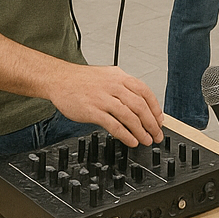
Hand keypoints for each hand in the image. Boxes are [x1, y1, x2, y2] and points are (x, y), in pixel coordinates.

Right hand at [49, 63, 163, 147]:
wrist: (59, 79)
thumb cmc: (81, 80)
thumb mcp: (107, 76)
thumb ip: (122, 87)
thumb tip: (139, 102)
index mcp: (119, 77)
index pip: (145, 92)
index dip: (155, 108)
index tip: (159, 120)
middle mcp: (114, 86)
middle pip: (140, 106)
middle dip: (152, 123)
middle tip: (157, 135)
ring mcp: (103, 98)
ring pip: (129, 116)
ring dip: (141, 131)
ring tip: (146, 141)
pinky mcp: (93, 110)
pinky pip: (114, 125)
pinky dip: (125, 135)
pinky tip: (131, 141)